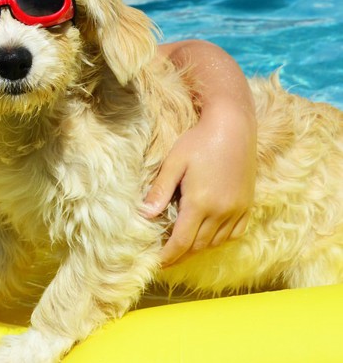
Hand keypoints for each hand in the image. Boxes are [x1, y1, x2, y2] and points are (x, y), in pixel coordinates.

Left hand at [142, 104, 255, 266]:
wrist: (234, 126)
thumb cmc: (199, 141)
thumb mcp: (174, 163)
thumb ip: (160, 190)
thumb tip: (144, 215)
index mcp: (200, 203)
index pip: (182, 242)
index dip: (168, 256)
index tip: (156, 264)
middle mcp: (222, 211)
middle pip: (199, 246)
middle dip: (181, 255)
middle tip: (165, 258)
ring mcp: (237, 209)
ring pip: (216, 242)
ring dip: (198, 248)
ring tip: (182, 247)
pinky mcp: (247, 204)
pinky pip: (234, 233)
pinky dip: (219, 239)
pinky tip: (208, 236)